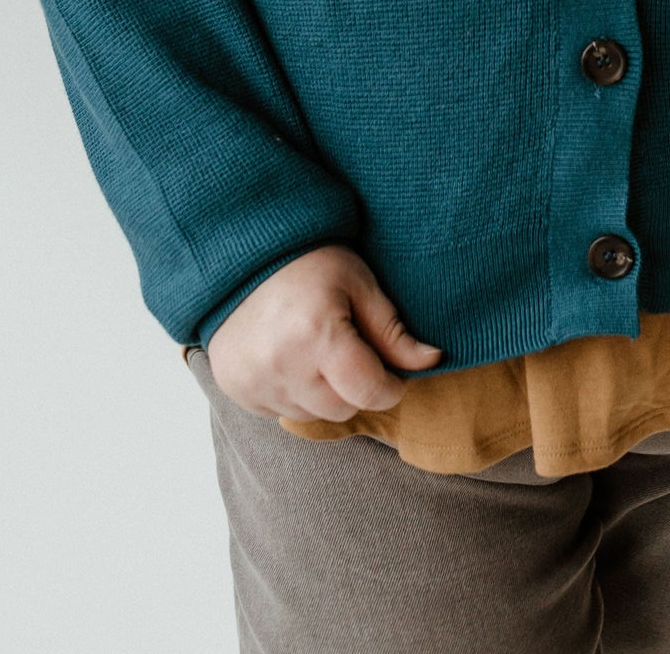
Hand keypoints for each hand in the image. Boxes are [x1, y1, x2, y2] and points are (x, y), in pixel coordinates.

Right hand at [204, 244, 442, 419]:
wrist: (241, 255)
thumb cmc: (307, 261)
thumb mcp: (358, 282)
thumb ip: (392, 329)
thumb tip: (432, 360)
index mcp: (318, 335)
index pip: (369, 392)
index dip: (391, 386)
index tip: (394, 373)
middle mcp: (283, 366)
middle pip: (343, 409)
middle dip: (356, 388)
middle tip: (351, 351)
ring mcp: (255, 381)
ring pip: (312, 415)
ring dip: (323, 392)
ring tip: (315, 349)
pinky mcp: (237, 389)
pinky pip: (280, 410)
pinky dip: (293, 393)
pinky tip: (289, 357)